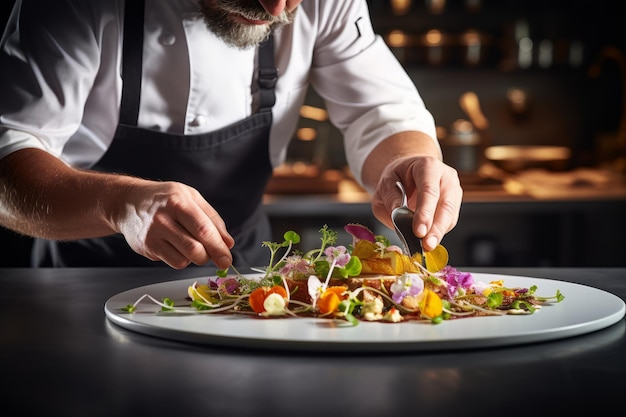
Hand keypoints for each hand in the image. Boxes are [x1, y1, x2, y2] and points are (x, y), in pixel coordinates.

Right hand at [114, 180, 234, 268]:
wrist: (128, 201)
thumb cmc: (165, 198)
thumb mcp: (191, 198)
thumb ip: (212, 219)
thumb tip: (228, 243)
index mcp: (178, 202)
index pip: (203, 230)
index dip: (219, 247)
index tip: (227, 259)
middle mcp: (163, 218)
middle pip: (195, 249)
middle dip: (209, 256)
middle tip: (212, 254)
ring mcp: (152, 234)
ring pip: (183, 260)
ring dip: (194, 258)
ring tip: (191, 244)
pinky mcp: (146, 248)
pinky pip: (172, 263)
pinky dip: (181, 259)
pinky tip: (177, 247)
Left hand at [370, 155, 461, 251]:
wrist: (406, 174)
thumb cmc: (396, 178)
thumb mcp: (385, 184)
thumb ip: (391, 200)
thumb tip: (399, 220)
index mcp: (427, 166)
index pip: (429, 191)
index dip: (425, 213)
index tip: (419, 231)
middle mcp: (445, 177)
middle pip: (445, 205)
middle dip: (436, 228)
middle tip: (426, 245)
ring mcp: (453, 191)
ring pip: (450, 216)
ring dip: (438, 233)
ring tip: (425, 246)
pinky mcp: (454, 205)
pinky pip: (448, 222)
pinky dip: (438, 233)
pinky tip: (427, 240)